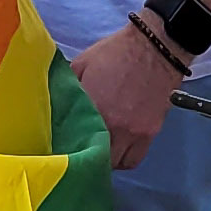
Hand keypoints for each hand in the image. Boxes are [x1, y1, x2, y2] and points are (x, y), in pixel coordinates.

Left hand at [72, 21, 189, 168]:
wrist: (156, 46)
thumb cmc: (116, 52)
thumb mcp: (82, 63)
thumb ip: (67, 86)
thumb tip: (54, 103)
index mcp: (90, 107)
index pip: (71, 140)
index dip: (65, 146)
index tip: (61, 145)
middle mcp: (111, 125)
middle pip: (93, 158)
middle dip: (85, 156)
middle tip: (80, 149)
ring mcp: (132, 132)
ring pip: (114, 164)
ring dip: (105, 160)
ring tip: (100, 149)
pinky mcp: (149, 133)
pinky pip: (134, 159)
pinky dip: (124, 158)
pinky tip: (119, 148)